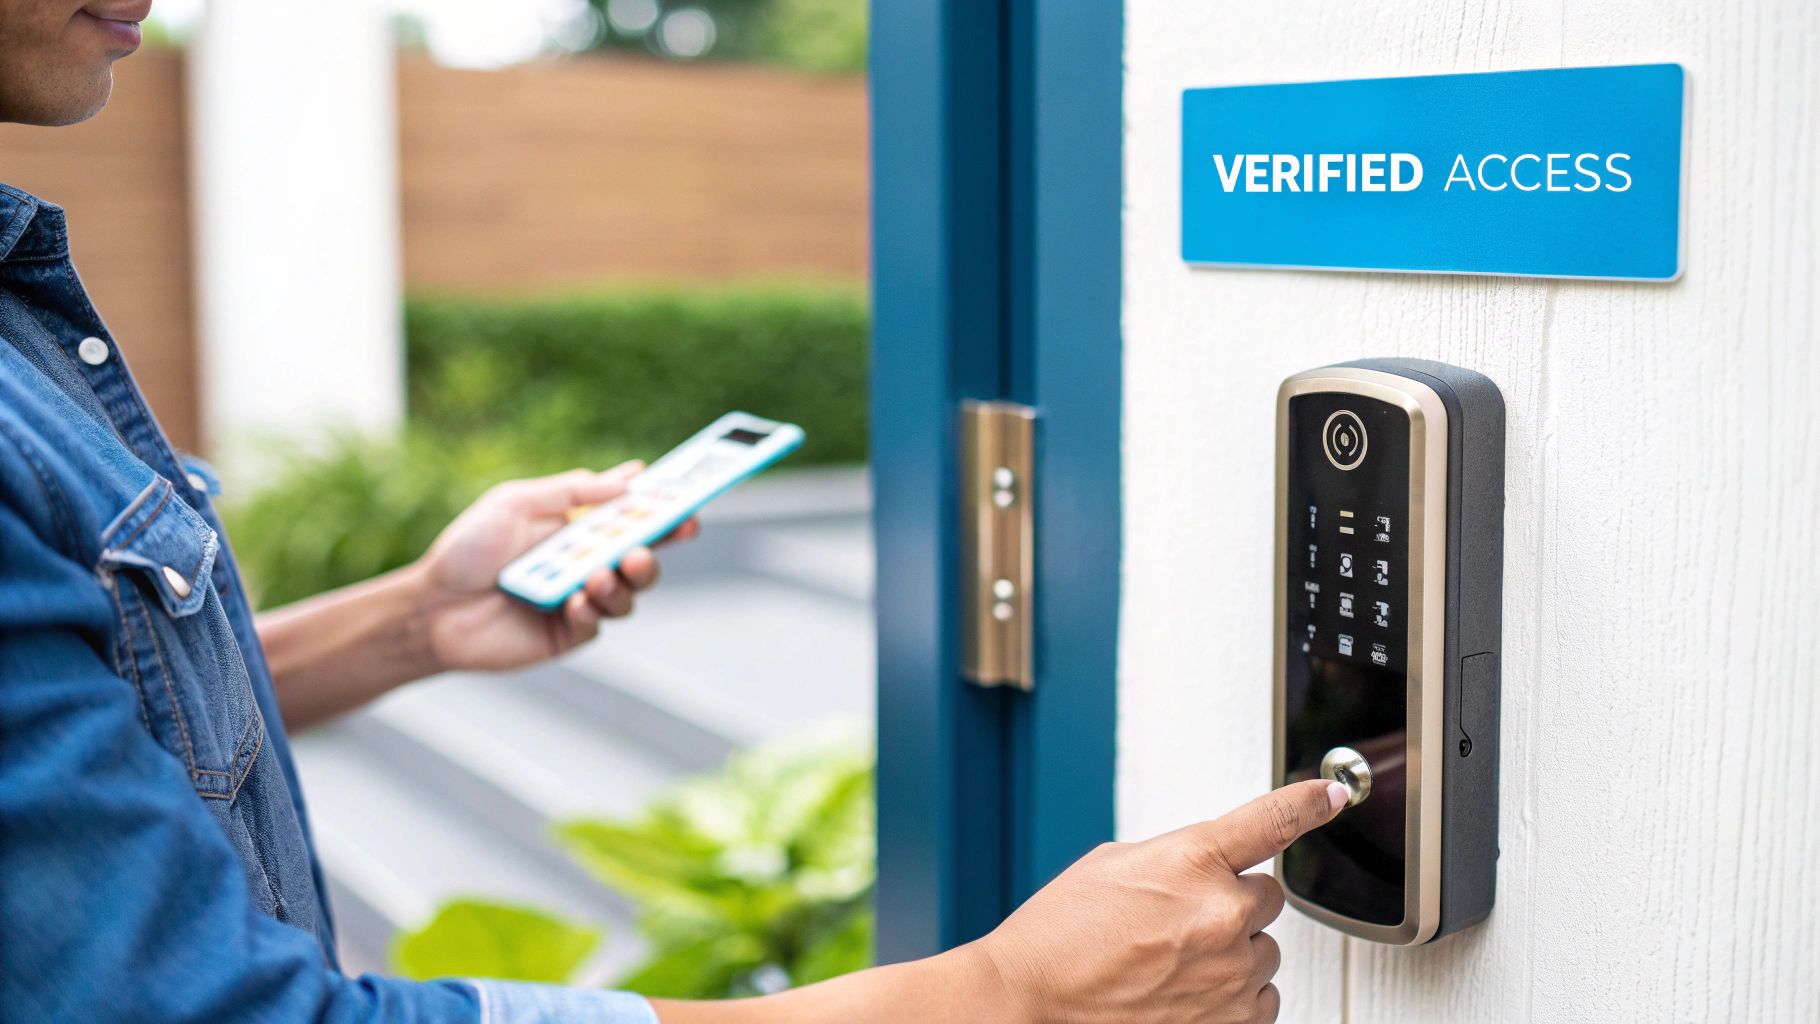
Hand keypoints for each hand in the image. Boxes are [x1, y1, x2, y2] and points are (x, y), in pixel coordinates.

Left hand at [413, 462, 699, 673]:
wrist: (431, 607)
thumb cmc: (468, 549)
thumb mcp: (516, 502)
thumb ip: (572, 490)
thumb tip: (629, 477)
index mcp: (580, 526)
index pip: (634, 515)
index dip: (664, 509)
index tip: (688, 502)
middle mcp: (588, 561)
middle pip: (645, 556)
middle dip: (657, 550)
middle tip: (645, 549)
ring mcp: (582, 598)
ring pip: (629, 594)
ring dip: (621, 584)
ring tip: (596, 578)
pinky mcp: (569, 633)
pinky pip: (598, 624)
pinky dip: (591, 611)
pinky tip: (572, 603)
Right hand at [970, 779, 1348, 1023]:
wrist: (1032, 999)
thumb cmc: (1061, 934)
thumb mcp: (1115, 864)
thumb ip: (1180, 857)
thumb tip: (1215, 864)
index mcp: (1191, 861)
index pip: (1271, 821)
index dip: (1309, 802)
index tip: (1334, 793)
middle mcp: (1221, 915)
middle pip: (1267, 898)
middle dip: (1233, 905)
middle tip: (1179, 921)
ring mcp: (1229, 975)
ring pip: (1265, 953)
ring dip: (1232, 954)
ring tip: (1171, 963)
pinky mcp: (1231, 1023)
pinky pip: (1261, 1001)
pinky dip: (1232, 998)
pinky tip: (1184, 993)